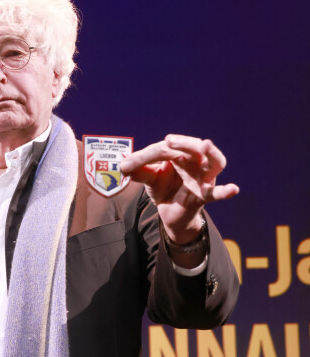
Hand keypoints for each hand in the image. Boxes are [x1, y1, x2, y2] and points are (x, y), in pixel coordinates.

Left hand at [120, 134, 238, 240]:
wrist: (171, 214)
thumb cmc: (164, 189)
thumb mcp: (150, 180)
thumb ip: (139, 172)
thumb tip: (123, 167)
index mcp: (181, 153)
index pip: (166, 149)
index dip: (145, 157)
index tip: (126, 166)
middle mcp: (196, 161)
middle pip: (195, 146)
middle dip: (183, 143)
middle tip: (168, 142)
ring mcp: (204, 177)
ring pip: (215, 162)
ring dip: (211, 152)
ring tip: (206, 144)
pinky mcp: (205, 195)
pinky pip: (217, 193)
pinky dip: (226, 191)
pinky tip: (234, 189)